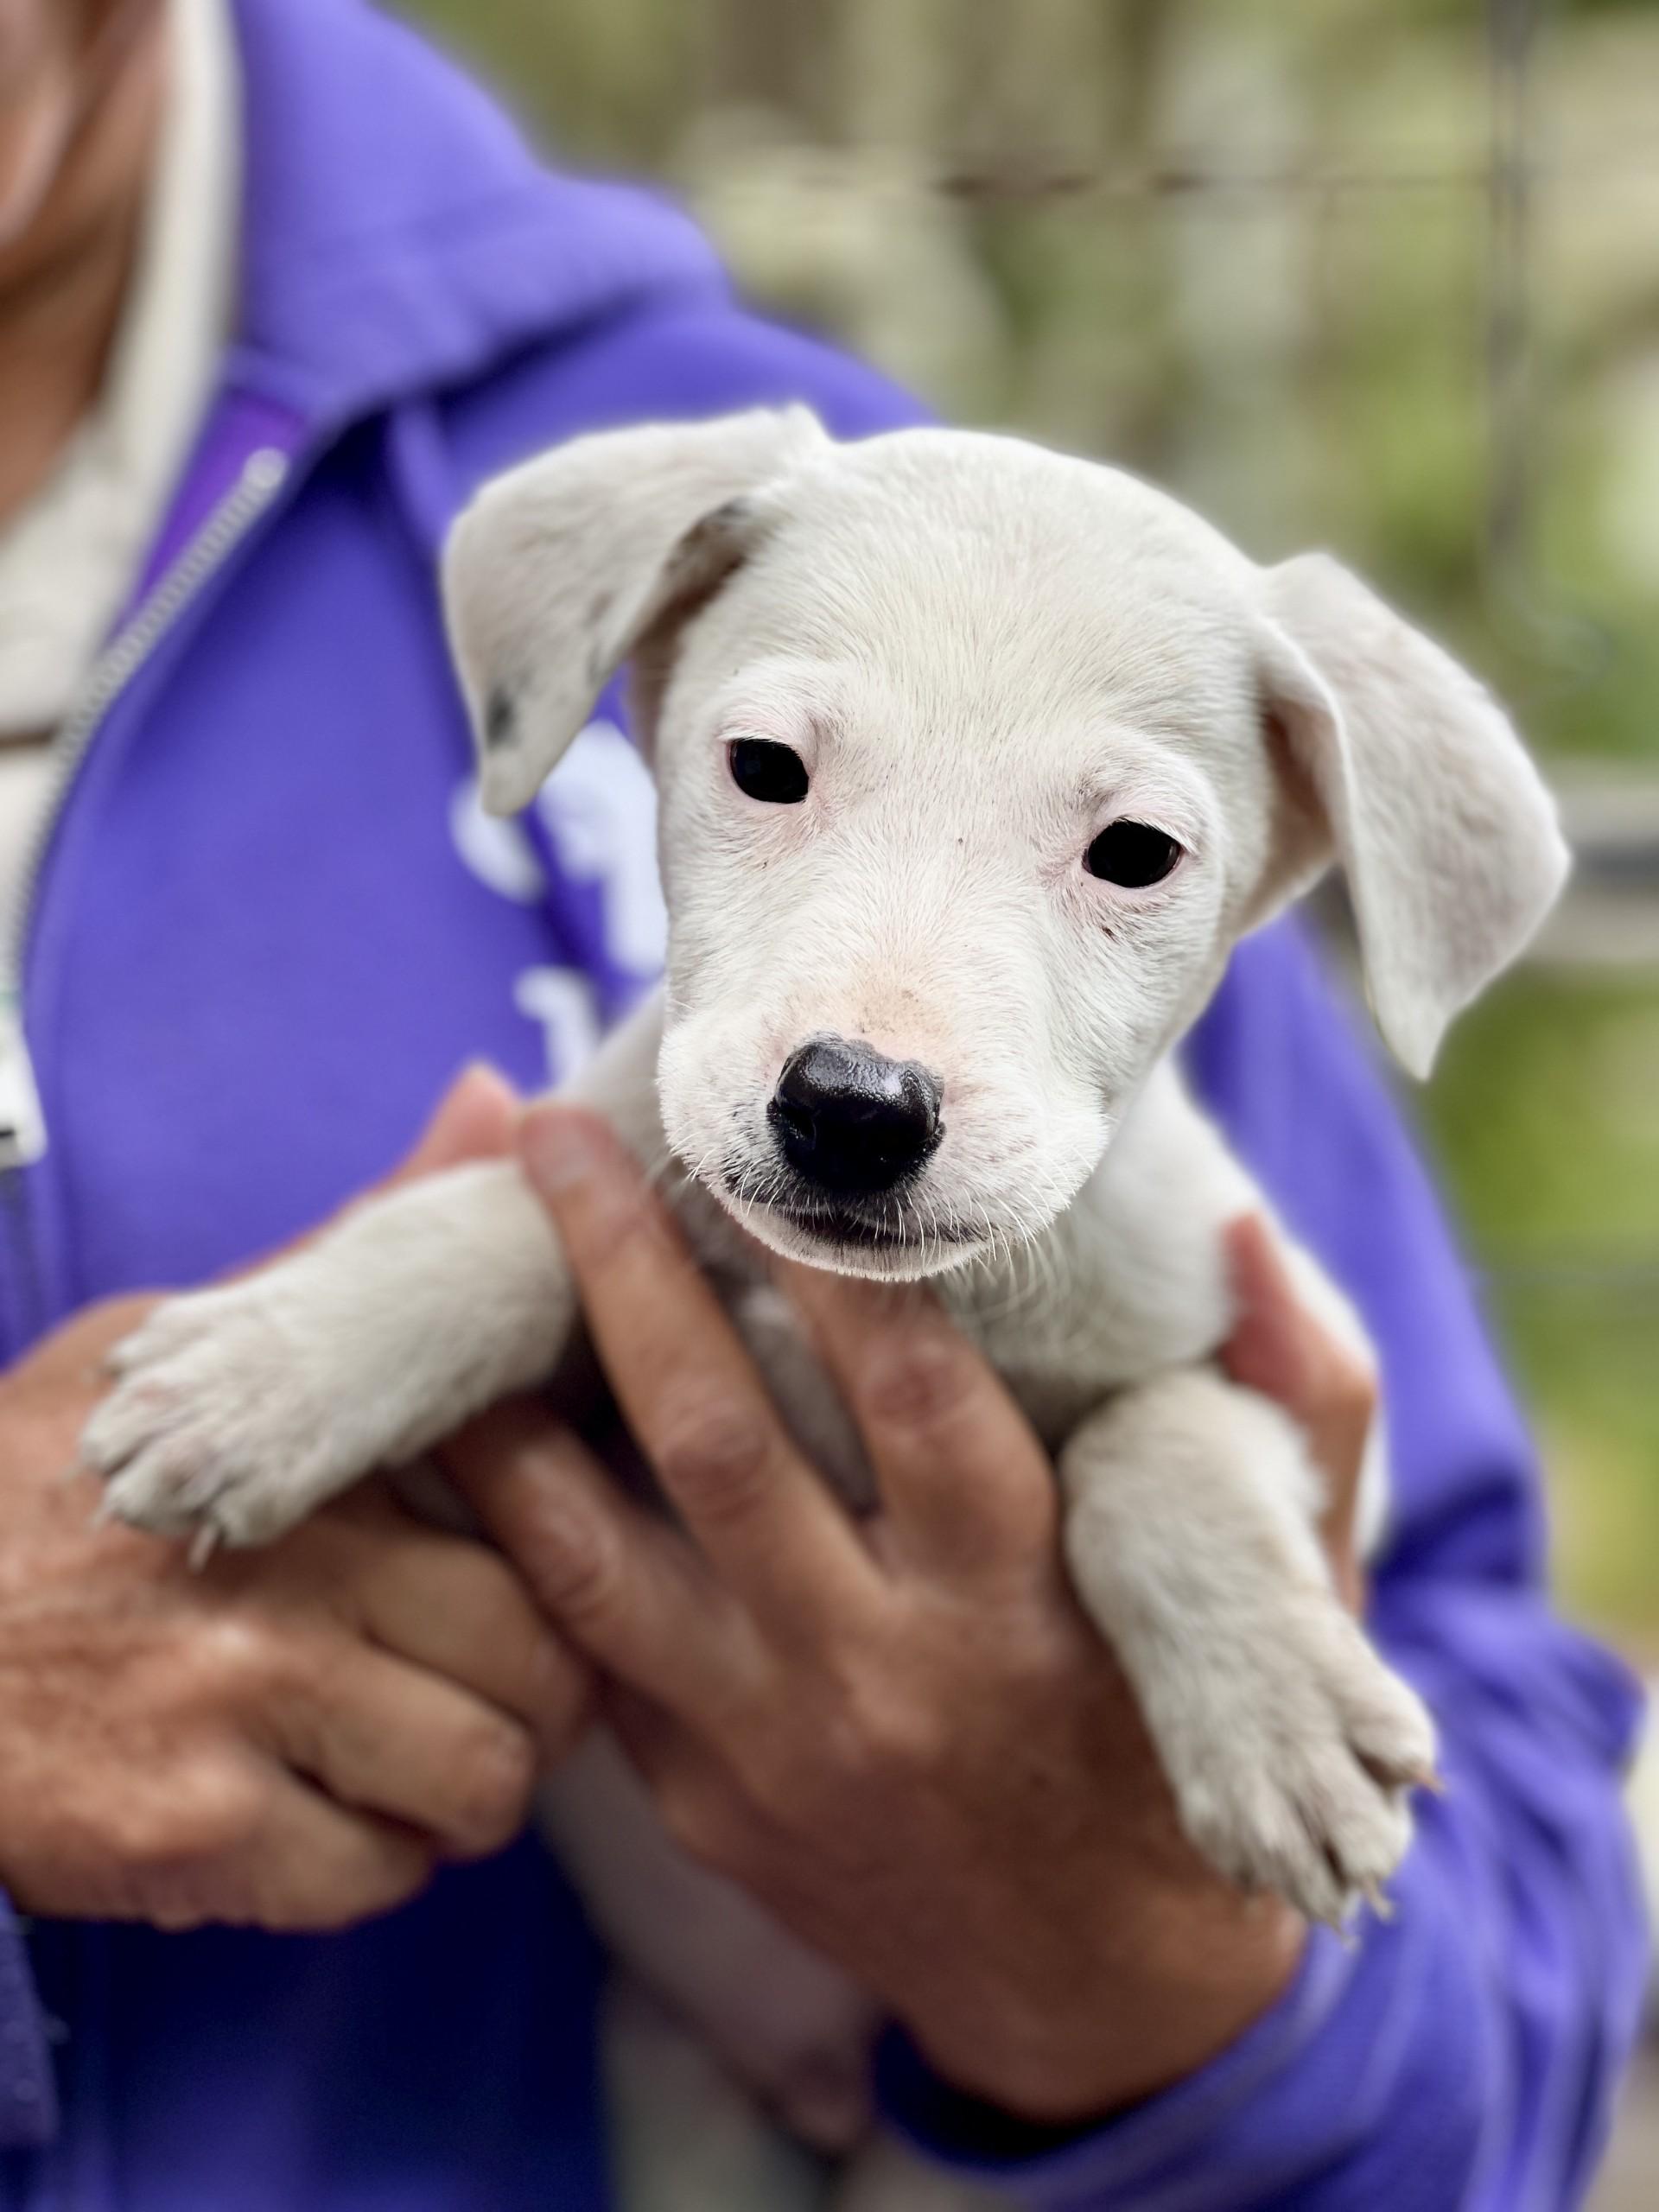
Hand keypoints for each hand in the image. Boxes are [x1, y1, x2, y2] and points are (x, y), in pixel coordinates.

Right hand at [0, 1070, 590, 1929]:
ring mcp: (241, 1710)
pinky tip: (319, 1815)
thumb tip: (496, 1108)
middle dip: (537, 1691)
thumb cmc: (29, 1494)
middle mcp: (291, 1572)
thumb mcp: (172, 1348)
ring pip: (485, 1782)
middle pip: (547, 1661)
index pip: (546, 1495)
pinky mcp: (190, 1835)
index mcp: (308, 1448)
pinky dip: (368, 1865)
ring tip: (411, 1755)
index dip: (574, 1544)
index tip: (551, 1557)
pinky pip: (376, 1881)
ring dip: (463, 1789)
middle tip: (488, 1683)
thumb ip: (350, 1258)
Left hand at [449, 1107, 1373, 2126]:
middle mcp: (879, 1668)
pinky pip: (586, 1648)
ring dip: (519, 1404)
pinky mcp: (697, 1799)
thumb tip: (1243, 1239)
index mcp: (1021, 1599)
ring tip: (465, 1269)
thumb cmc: (1176, 1751)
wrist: (1095, 1992)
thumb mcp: (1282, 1596)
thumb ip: (1301, 1409)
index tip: (764, 1129)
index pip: (911, 1388)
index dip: (828, 1249)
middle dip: (625, 1272)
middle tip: (553, 1137)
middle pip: (720, 1440)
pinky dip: (522, 1529)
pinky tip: (481, 1424)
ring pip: (597, 1554)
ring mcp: (769, 1745)